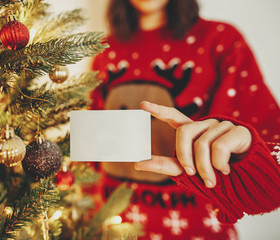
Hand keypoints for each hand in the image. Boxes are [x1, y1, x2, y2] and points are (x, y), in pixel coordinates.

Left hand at [134, 101, 251, 187]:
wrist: (243, 177)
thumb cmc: (211, 170)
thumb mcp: (185, 169)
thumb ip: (164, 165)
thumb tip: (136, 164)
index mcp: (192, 130)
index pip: (174, 116)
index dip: (159, 110)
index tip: (143, 105)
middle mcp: (205, 124)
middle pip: (184, 132)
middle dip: (184, 156)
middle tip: (190, 173)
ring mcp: (221, 125)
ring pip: (202, 144)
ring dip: (204, 168)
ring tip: (212, 179)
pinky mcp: (237, 131)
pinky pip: (220, 148)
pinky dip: (220, 165)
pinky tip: (226, 170)